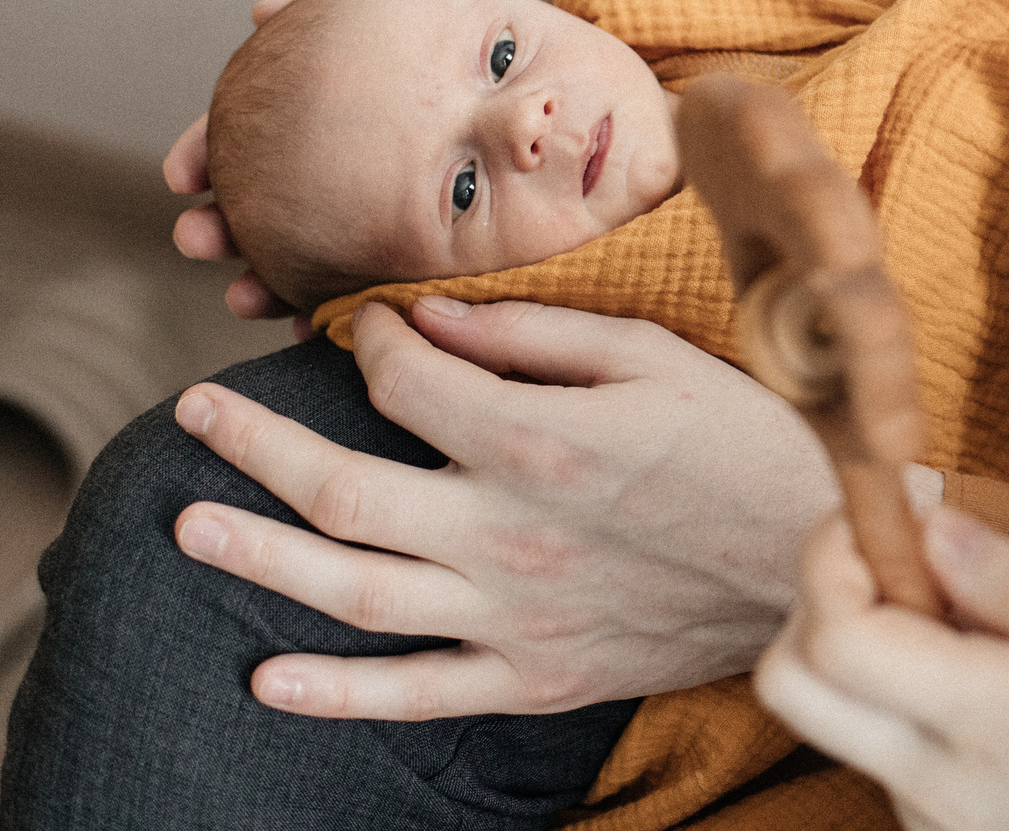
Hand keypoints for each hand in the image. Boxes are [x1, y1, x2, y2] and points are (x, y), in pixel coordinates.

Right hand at [164, 0, 553, 321]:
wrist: (627, 74)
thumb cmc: (539, 20)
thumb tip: (272, 7)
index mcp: (361, 96)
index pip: (263, 125)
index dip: (213, 149)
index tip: (181, 175)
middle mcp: (372, 150)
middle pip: (276, 191)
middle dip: (226, 221)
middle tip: (200, 240)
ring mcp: (406, 197)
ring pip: (319, 244)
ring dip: (271, 270)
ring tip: (243, 295)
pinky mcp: (451, 238)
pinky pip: (387, 277)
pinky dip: (345, 299)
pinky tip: (315, 321)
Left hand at [170, 298, 918, 716]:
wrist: (822, 564)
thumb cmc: (746, 442)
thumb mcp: (653, 356)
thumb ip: (534, 336)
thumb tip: (426, 318)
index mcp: (539, 439)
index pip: (405, 384)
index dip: (364, 346)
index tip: (354, 327)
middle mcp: (509, 532)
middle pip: (344, 487)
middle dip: (254, 444)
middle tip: (191, 411)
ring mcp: (514, 615)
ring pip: (354, 590)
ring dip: (260, 555)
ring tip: (186, 523)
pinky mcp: (535, 677)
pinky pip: (416, 689)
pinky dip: (336, 691)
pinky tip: (268, 674)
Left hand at [757, 508, 1008, 830]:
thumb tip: (932, 519)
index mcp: (1000, 726)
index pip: (839, 638)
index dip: (834, 553)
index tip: (889, 504)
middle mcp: (940, 787)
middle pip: (792, 683)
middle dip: (819, 596)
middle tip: (903, 553)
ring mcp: (928, 823)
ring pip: (830, 716)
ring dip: (863, 645)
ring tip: (970, 621)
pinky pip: (875, 752)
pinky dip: (897, 696)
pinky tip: (983, 682)